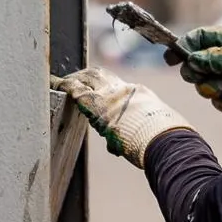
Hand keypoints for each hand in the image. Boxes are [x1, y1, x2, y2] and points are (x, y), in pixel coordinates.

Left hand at [51, 67, 194, 168]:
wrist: (165, 139)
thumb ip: (140, 133)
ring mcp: (111, 95)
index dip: (105, 85)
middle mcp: (124, 90)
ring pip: (88, 77)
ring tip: (61, 81)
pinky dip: (64, 86)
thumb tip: (128, 147)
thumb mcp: (156, 130)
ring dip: (75, 78)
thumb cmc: (166, 141)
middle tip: (75, 79)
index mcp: (140, 95)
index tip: (97, 88)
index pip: (117, 85)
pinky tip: (55, 84)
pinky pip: (77, 90)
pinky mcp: (98, 104)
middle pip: (101, 74)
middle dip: (87, 75)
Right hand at [164, 26, 221, 113]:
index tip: (171, 58)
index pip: (202, 37)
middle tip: (209, 82)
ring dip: (217, 92)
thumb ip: (219, 58)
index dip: (185, 45)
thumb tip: (193, 60)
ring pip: (208, 85)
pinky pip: (220, 101)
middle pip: (199, 64)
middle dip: (202, 76)